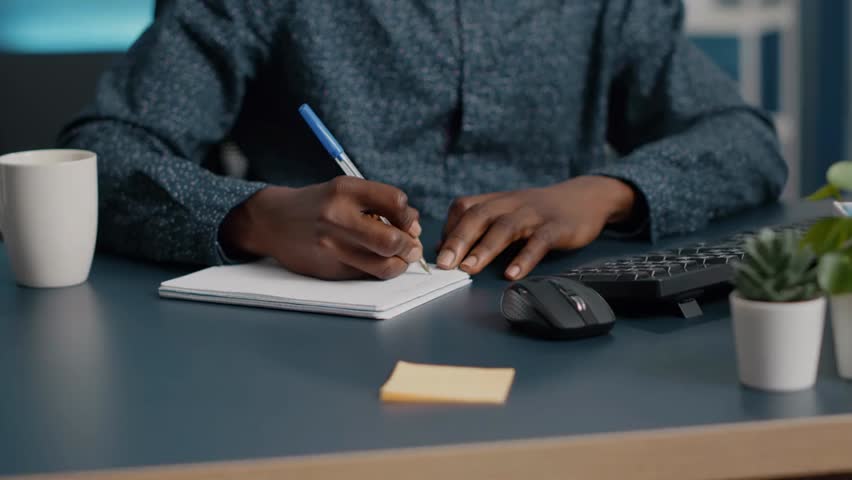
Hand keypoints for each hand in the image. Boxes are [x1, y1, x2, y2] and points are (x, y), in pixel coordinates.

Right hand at [221, 177, 422, 279]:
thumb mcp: (344, 190)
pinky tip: (378, 263)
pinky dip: (380, 271)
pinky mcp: (329, 268)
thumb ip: (379, 204)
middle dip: (411, 246)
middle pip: (392, 239)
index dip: (409, 216)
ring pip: (383, 265)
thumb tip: (414, 229)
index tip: (408, 223)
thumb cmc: (318, 204)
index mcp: (344, 189)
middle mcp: (337, 216)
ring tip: (401, 258)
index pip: (396, 202)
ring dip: (401, 264)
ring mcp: (332, 245)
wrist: (273, 221)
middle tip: (412, 247)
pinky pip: (367, 275)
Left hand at [437, 176, 635, 279]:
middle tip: (443, 264)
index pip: (463, 208)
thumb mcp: (507, 212)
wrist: (586, 198)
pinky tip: (512, 274)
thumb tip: (444, 250)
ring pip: (505, 228)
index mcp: (496, 200)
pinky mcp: (556, 227)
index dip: (448, 230)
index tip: (436, 254)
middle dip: (458, 240)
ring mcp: (534, 214)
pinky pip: (538, 242)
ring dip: (484, 248)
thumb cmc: (538, 211)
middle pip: (478, 216)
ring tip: (469, 269)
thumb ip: (479, 228)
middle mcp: (511, 203)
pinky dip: (523, 258)